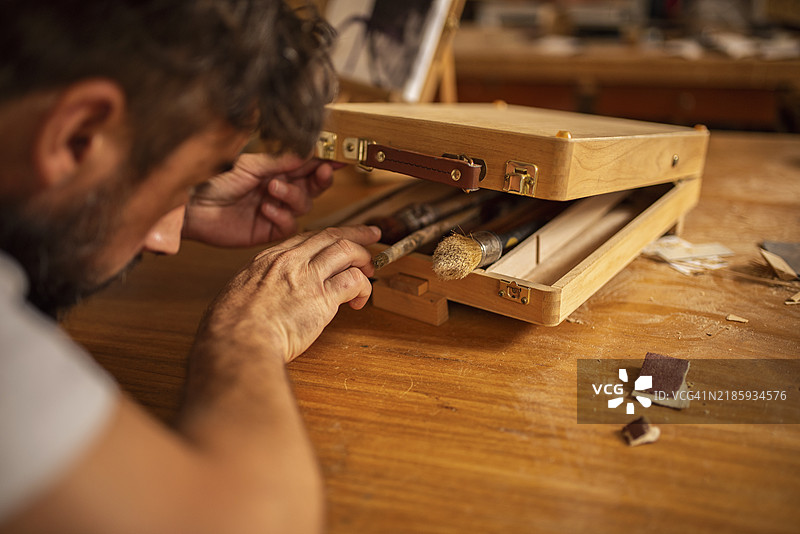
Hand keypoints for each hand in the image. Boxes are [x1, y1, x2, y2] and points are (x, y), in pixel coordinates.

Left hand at [183, 153, 336, 246]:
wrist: (192, 207)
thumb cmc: (214, 180)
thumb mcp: (250, 165)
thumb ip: (281, 161)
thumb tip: (311, 151)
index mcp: (276, 169)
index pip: (309, 163)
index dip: (326, 159)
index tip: (341, 155)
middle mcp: (280, 188)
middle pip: (314, 185)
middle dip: (320, 178)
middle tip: (322, 170)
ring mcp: (276, 209)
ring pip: (305, 204)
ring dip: (293, 195)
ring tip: (272, 188)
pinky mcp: (269, 230)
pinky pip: (289, 225)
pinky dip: (282, 215)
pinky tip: (266, 208)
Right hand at [195, 225, 380, 362]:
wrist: (238, 339)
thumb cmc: (231, 327)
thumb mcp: (239, 293)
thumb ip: (258, 288)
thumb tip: (263, 299)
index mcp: (269, 258)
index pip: (307, 238)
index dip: (328, 236)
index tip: (339, 237)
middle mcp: (290, 260)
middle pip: (331, 235)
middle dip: (356, 234)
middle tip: (372, 236)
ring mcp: (308, 276)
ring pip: (347, 251)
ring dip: (364, 259)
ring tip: (370, 271)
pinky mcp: (323, 297)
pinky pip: (354, 281)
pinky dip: (364, 288)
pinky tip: (360, 302)